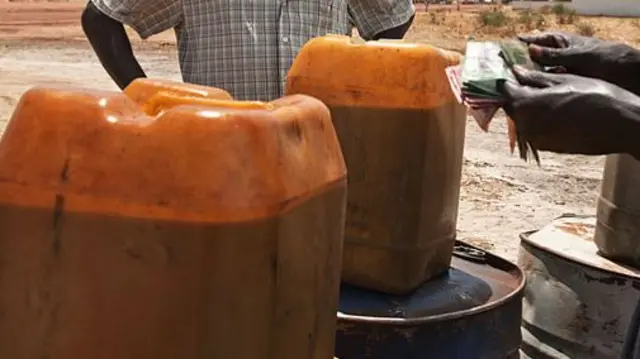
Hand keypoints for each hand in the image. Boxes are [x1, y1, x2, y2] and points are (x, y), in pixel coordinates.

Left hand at [499, 67, 639, 161]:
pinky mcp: (548, 148)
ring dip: (530, 108)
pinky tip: (557, 111)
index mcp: (526, 105)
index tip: (513, 73)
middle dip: (519, 94)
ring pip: (525, 120)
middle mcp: (526, 126)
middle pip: (514, 107)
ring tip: (548, 96)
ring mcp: (537, 139)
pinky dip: (541, 120)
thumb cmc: (596, 97)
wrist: (622, 125)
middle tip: (531, 82)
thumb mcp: (564, 80)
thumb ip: (535, 78)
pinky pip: (537, 130)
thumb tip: (516, 71)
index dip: (509, 80)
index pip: (506, 91)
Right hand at [518, 32, 639, 94]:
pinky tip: (529, 94)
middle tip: (504, 70)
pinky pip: (549, 86)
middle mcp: (562, 57)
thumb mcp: (578, 55)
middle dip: (522, 63)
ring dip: (529, 79)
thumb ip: (554, 55)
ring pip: (541, 74)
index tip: (506, 48)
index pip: (539, 40)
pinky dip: (540, 89)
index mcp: (564, 43)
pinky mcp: (568, 85)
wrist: (629, 76)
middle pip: (537, 58)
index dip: (524, 43)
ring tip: (513, 85)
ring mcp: (565, 71)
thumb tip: (530, 50)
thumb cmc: (606, 59)